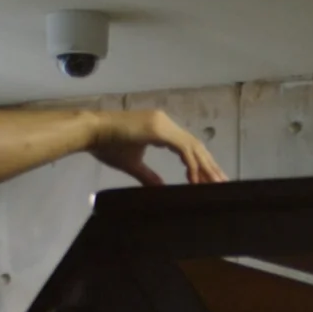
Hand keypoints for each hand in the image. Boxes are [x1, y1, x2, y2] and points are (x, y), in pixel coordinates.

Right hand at [88, 109, 226, 185]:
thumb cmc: (106, 145)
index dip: (202, 164)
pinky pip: (182, 148)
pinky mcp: (158, 128)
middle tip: (224, 184)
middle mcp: (165, 123)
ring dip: (205, 167)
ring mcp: (162, 124)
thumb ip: (149, 176)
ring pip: (193, 147)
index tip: (212, 180)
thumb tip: (162, 188)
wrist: (88, 132)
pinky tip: (195, 179)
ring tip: (216, 184)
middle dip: (210, 166)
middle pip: (196, 146)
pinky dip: (191, 164)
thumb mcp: (133, 164)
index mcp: (161, 128)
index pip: (189, 147)